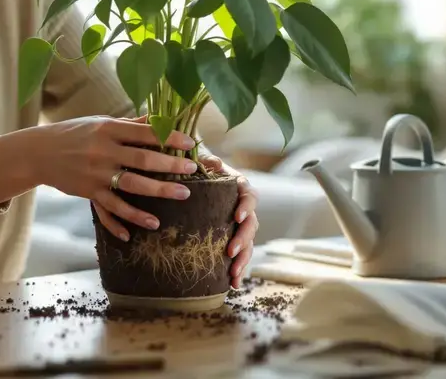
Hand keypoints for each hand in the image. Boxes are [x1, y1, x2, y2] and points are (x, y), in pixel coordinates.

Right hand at [0, 116, 197, 239]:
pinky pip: (110, 209)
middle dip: (169, 165)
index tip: (190, 143)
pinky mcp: (89, 192)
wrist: (39, 152)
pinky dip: (125, 220)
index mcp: (109, 129)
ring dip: (158, 192)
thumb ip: (130, 124)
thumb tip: (160, 118)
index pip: (144, 133)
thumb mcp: (101, 122)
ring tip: (182, 196)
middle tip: (191, 170)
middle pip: (142, 160)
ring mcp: (96, 174)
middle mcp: (103, 151)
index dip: (169, 137)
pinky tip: (141, 229)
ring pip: (131, 186)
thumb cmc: (75, 133)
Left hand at [200, 150, 258, 288]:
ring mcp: (239, 224)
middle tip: (231, 252)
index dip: (246, 206)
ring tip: (234, 275)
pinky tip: (233, 285)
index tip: (237, 217)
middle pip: (251, 224)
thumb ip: (206, 161)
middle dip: (243, 239)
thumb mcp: (200, 160)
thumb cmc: (198, 166)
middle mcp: (243, 206)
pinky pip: (240, 254)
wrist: (194, 174)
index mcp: (238, 186)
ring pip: (249, 243)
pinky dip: (238, 269)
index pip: (249, 195)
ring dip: (244, 259)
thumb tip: (214, 162)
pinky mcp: (232, 237)